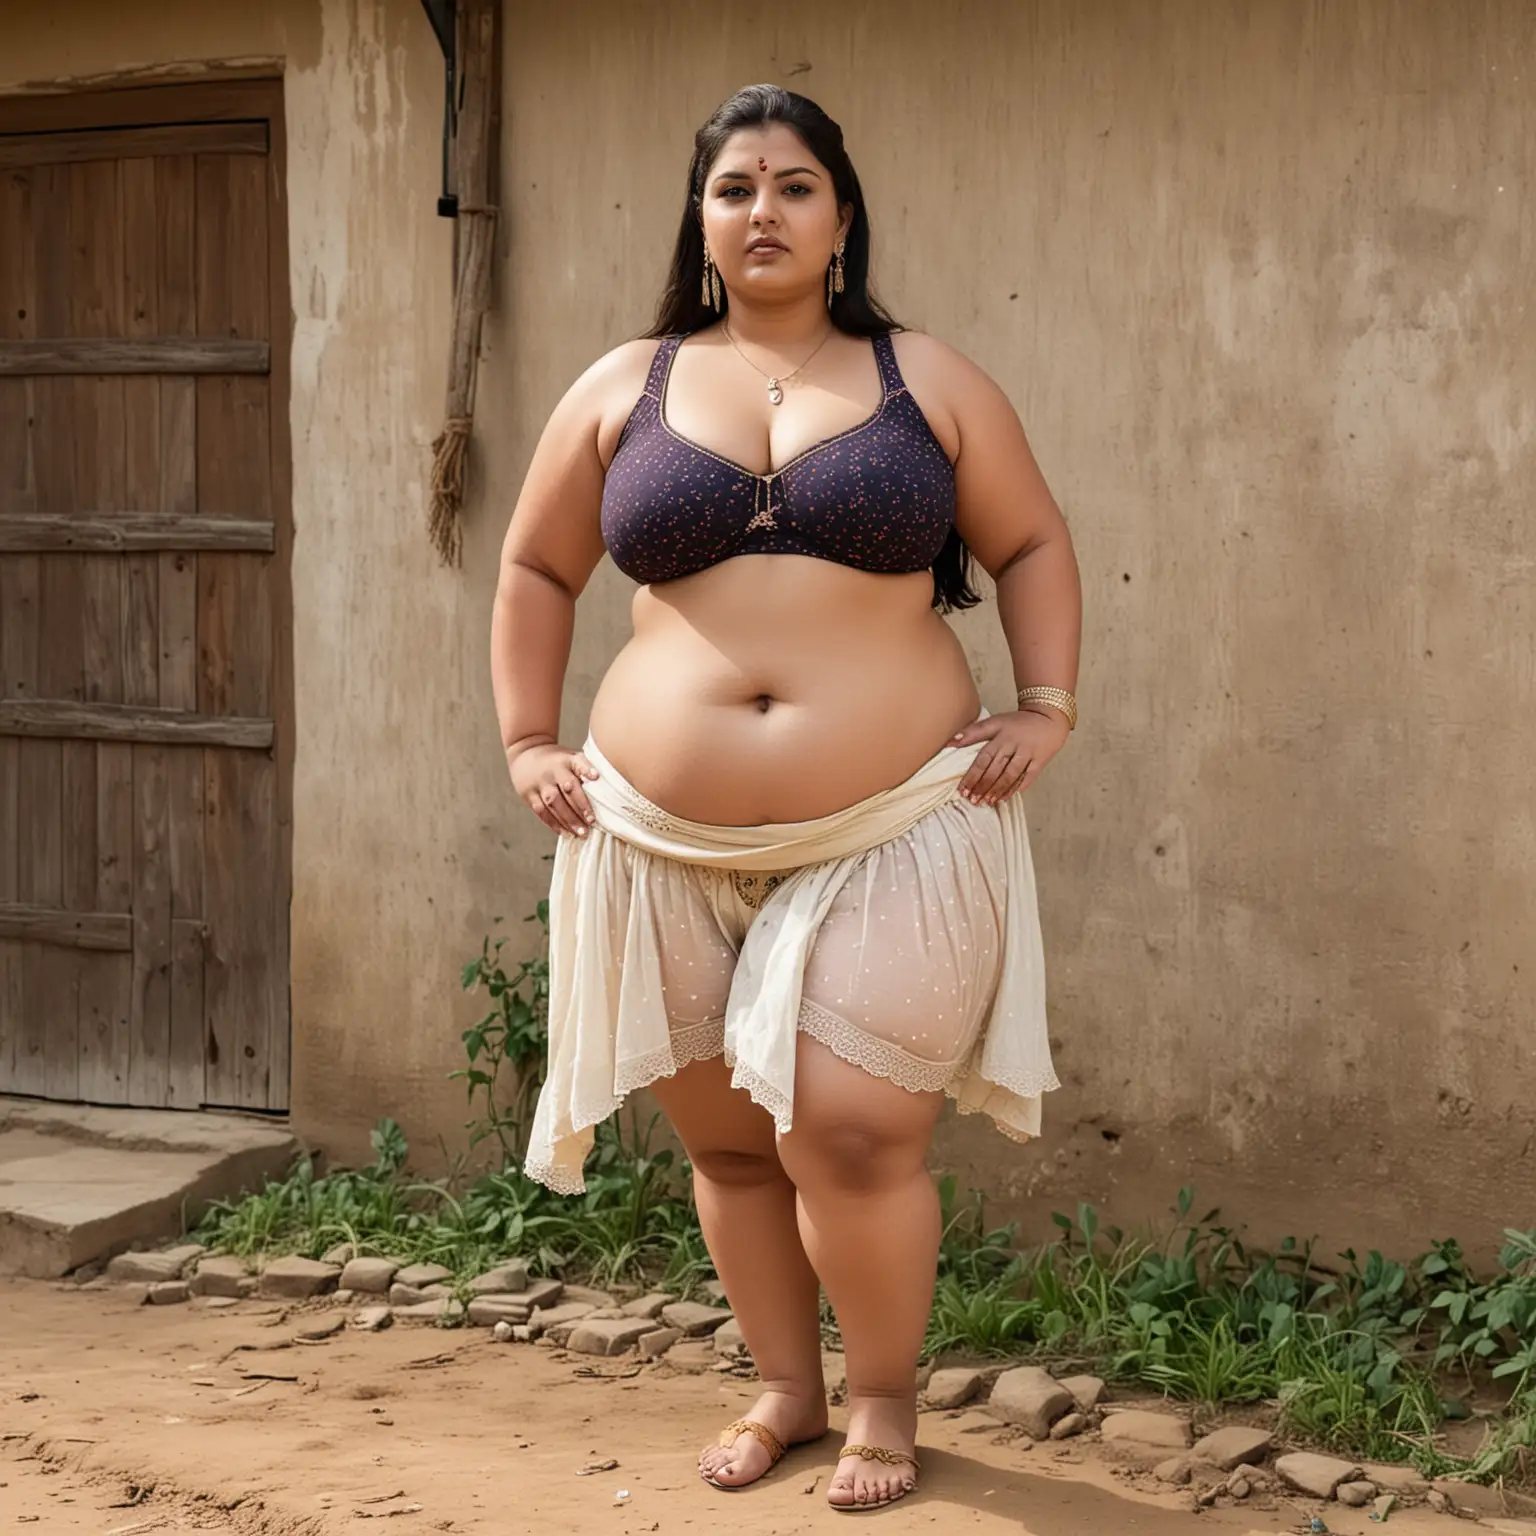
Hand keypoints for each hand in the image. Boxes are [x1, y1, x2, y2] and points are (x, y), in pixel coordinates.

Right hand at [508, 742, 599, 836]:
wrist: (525, 753)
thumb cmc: (556, 761)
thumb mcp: (570, 757)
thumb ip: (585, 769)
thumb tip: (606, 788)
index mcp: (566, 759)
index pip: (577, 762)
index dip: (586, 769)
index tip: (596, 777)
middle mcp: (552, 770)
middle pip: (567, 788)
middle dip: (580, 806)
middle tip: (591, 821)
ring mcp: (539, 782)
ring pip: (553, 802)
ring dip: (568, 819)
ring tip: (581, 833)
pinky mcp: (528, 794)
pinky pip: (541, 811)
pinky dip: (553, 823)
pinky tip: (565, 832)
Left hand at [952, 708, 1068, 805]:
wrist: (1049, 717)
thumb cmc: (1017, 723)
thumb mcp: (995, 722)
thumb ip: (973, 732)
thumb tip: (949, 741)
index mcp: (1000, 735)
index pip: (983, 758)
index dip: (972, 775)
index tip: (962, 790)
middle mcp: (1014, 744)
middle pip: (996, 769)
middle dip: (983, 786)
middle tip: (972, 800)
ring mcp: (1028, 753)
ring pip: (1011, 775)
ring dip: (997, 790)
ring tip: (987, 802)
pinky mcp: (1040, 761)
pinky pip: (1027, 778)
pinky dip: (1016, 788)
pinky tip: (1005, 798)